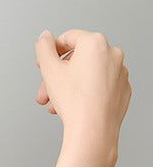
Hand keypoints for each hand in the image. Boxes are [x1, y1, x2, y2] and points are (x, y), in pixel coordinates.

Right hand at [34, 28, 130, 143]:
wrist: (93, 129)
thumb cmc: (75, 101)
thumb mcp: (49, 70)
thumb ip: (44, 48)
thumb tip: (44, 37)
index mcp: (95, 43)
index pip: (69, 37)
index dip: (51, 50)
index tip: (43, 62)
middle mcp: (112, 53)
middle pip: (77, 59)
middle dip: (57, 75)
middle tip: (45, 91)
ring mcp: (120, 71)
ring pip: (88, 74)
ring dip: (69, 86)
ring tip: (56, 104)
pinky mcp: (122, 89)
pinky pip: (100, 86)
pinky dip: (86, 92)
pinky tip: (74, 106)